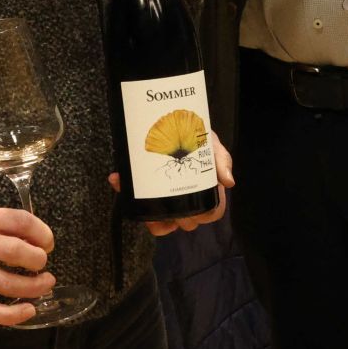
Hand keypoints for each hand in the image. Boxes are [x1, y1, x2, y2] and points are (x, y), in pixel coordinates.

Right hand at [0, 204, 55, 325]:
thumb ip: (12, 224)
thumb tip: (44, 242)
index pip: (20, 221)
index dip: (42, 233)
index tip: (47, 243)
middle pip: (13, 251)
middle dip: (37, 259)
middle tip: (42, 262)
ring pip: (5, 283)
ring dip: (33, 286)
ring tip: (46, 283)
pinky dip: (12, 315)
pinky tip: (29, 310)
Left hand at [107, 132, 234, 235]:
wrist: (176, 124)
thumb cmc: (198, 139)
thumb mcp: (211, 144)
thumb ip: (222, 160)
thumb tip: (229, 181)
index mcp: (207, 192)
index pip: (212, 214)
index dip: (206, 215)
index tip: (196, 207)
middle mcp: (188, 201)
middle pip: (187, 222)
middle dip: (178, 218)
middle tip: (170, 205)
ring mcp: (168, 202)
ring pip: (163, 224)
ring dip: (153, 219)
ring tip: (144, 202)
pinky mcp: (148, 196)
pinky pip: (141, 209)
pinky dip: (128, 198)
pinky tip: (118, 180)